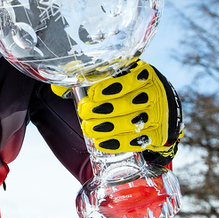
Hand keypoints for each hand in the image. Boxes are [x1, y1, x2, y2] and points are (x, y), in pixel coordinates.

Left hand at [53, 61, 183, 155]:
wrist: (160, 112)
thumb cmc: (129, 93)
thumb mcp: (116, 80)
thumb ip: (88, 79)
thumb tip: (58, 85)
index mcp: (142, 75)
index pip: (130, 78)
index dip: (111, 87)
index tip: (93, 94)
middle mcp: (154, 93)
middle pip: (130, 103)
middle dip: (104, 109)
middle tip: (84, 112)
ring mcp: (159, 115)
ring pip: (134, 122)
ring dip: (109, 127)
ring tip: (89, 129)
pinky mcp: (158, 135)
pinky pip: (139, 141)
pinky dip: (119, 142)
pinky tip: (102, 143)